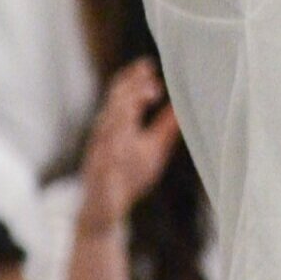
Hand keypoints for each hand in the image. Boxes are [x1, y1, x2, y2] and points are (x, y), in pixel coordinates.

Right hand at [77, 58, 181, 230]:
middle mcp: (106, 135)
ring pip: (107, 125)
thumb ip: (165, 127)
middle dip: (130, 86)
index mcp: (118, 126)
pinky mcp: (98, 173)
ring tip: (140, 93)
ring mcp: (100, 153)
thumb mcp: (153, 148)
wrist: (106, 212)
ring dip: (122, 108)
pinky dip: (110, 143)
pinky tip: (119, 135)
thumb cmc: (129, 177)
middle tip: (147, 70)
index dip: (135, 79)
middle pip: (115, 103)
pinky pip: (103, 155)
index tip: (151, 67)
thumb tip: (181, 105)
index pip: (124, 95)